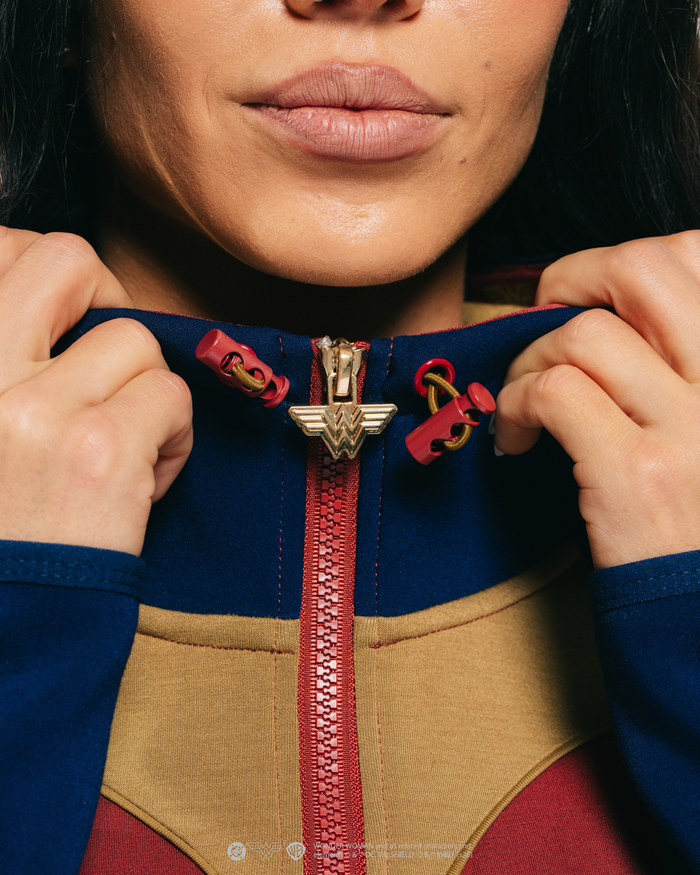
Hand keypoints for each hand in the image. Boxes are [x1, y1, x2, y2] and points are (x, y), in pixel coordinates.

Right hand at [0, 228, 192, 555]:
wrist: (4, 636)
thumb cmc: (2, 532)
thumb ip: (8, 366)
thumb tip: (63, 316)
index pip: (0, 251)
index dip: (46, 271)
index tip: (68, 312)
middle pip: (66, 260)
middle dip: (106, 296)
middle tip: (114, 350)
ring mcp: (33, 408)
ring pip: (134, 337)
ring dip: (144, 390)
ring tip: (125, 447)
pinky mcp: (97, 450)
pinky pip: (170, 395)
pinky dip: (173, 437)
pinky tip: (142, 482)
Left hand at [494, 231, 699, 568]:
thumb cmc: (698, 517)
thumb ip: (679, 365)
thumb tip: (607, 312)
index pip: (696, 253)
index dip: (626, 262)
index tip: (591, 296)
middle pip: (641, 266)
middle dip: (570, 279)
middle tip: (544, 320)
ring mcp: (695, 426)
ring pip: (585, 331)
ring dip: (531, 357)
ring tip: (524, 397)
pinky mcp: (640, 474)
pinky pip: (555, 392)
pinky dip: (515, 404)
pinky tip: (516, 439)